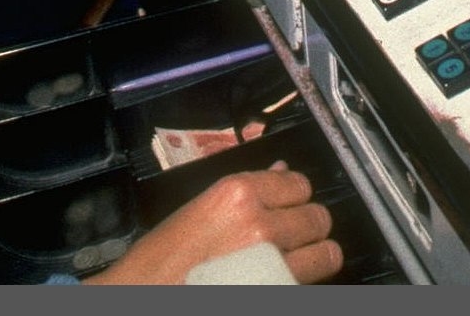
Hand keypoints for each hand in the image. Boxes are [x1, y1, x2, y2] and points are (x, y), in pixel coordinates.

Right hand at [86, 165, 340, 284]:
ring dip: (314, 256)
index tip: (289, 204)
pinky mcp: (276, 293)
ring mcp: (271, 265)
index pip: (300, 183)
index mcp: (237, 194)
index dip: (295, 196)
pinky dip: (301, 284)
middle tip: (291, 236)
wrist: (142, 297)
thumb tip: (280, 173)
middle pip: (318, 218)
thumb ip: (245, 193)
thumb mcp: (198, 212)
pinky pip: (310, 285)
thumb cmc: (157, 264)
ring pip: (327, 254)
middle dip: (308, 226)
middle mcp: (259, 226)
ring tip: (294, 261)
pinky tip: (279, 281)